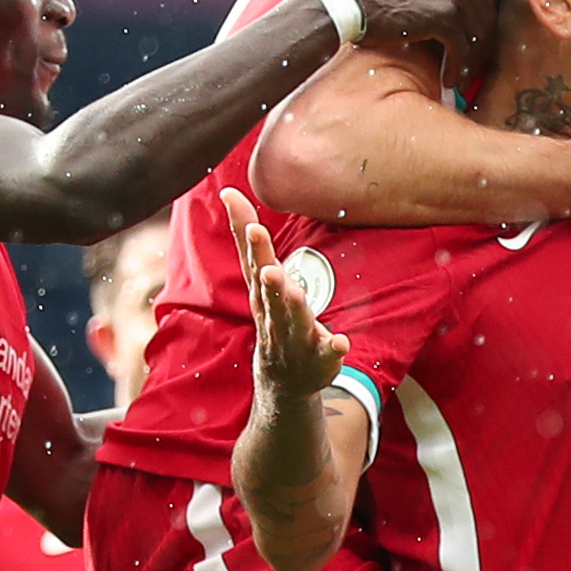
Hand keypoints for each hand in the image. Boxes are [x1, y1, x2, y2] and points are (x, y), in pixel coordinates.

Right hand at [229, 187, 347, 409]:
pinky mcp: (319, 357)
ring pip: (293, 320)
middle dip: (268, 276)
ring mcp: (296, 336)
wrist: (282, 379)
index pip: (253, 262)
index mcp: (263, 291)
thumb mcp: (258, 277)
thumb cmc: (272, 315)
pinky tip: (341, 341)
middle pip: (270, 292)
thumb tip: (229, 190)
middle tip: (266, 262)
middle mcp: (276, 313)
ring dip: (293, 307)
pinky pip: (327, 352)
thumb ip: (247, 238)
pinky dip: (334, 347)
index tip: (248, 219)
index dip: (250, 241)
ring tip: (295, 293)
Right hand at [337, 0, 495, 74]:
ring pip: (479, 31)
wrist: (345, 2)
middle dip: (483, 34)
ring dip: (472, 58)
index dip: (485, 4)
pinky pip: (463, 49)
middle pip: (488, 8)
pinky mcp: (444, 19)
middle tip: (473, 57)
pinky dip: (458, 68)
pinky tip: (449, 80)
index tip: (476, 25)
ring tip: (461, 75)